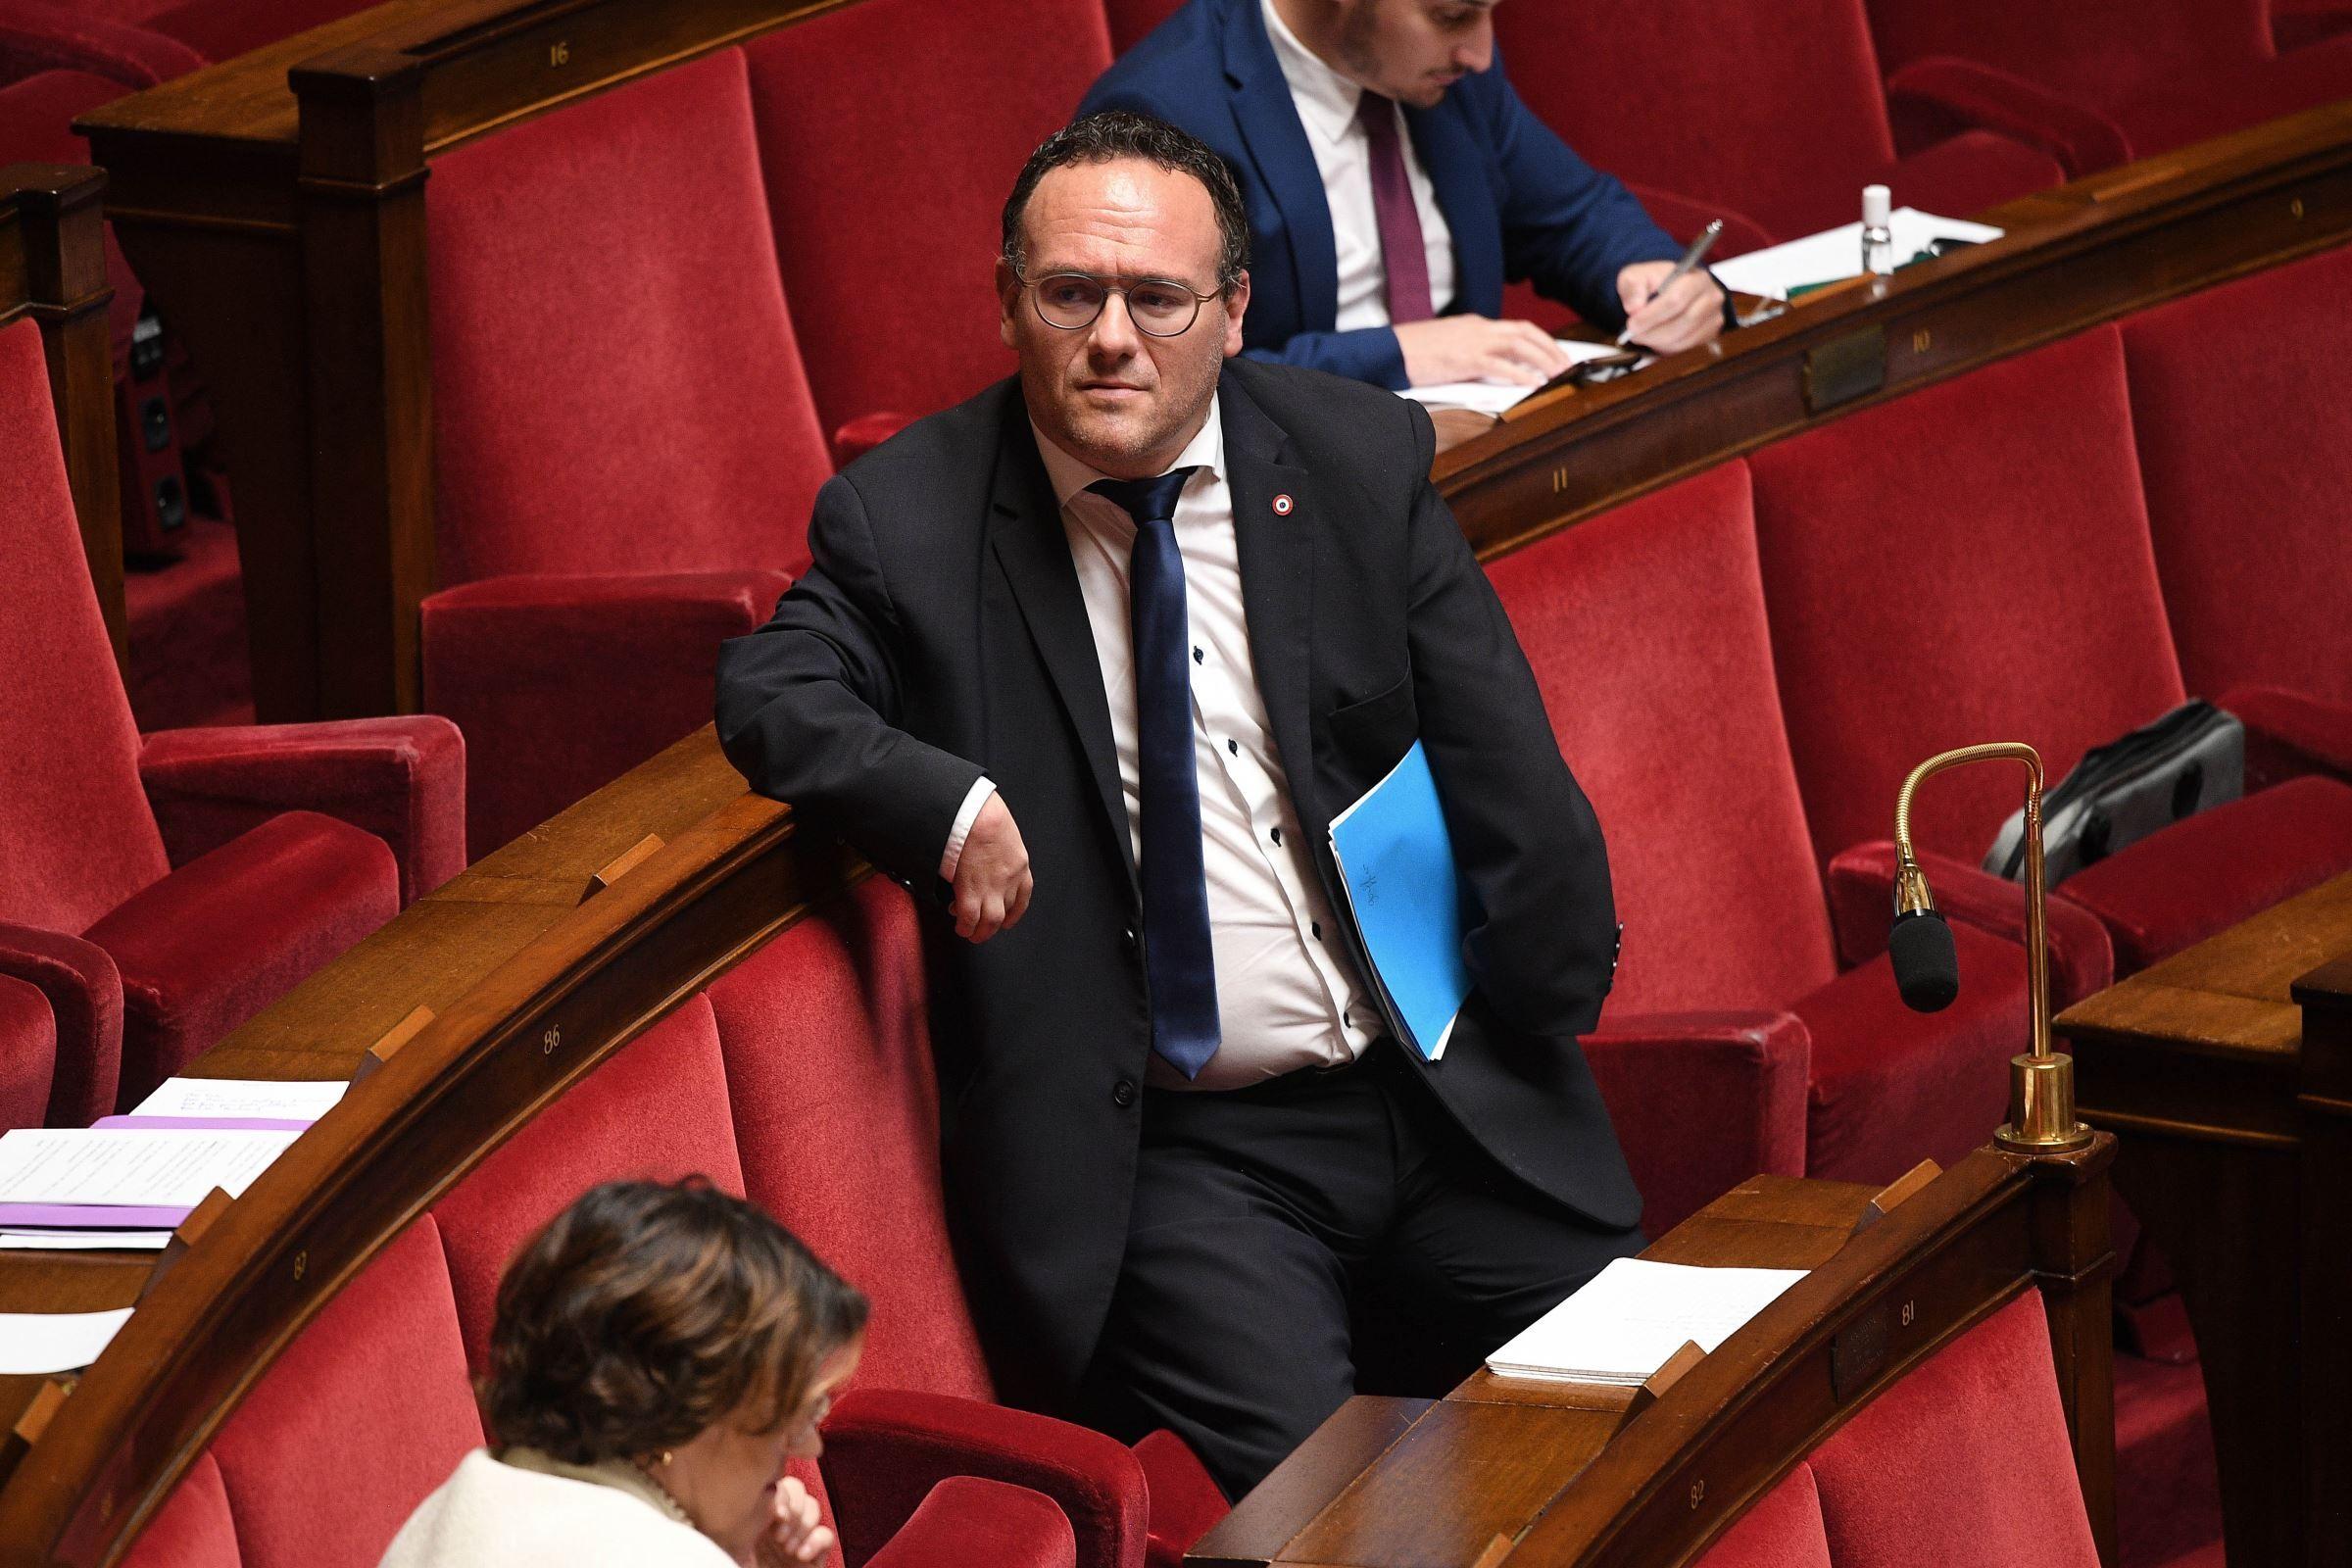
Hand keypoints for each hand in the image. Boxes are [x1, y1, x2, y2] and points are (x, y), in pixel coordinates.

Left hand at [753, 1476, 833, 1564]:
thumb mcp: (739, 1541)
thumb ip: (755, 1513)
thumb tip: (771, 1489)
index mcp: (754, 1514)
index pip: (777, 1484)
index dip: (784, 1495)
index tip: (779, 1515)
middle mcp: (777, 1521)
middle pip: (797, 1489)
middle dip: (795, 1510)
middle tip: (779, 1537)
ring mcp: (797, 1537)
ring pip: (813, 1507)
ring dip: (803, 1526)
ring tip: (787, 1549)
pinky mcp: (815, 1554)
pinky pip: (827, 1534)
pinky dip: (817, 1542)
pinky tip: (801, 1556)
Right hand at [952, 793, 1032, 942]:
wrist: (976, 813)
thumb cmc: (985, 813)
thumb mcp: (1002, 831)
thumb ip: (998, 848)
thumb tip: (984, 855)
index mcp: (1020, 864)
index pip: (1022, 896)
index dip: (1014, 912)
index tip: (1007, 920)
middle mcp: (1010, 880)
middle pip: (1006, 912)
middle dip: (994, 926)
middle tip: (983, 931)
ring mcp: (992, 888)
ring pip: (990, 921)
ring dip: (980, 932)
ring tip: (970, 933)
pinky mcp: (971, 891)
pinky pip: (969, 918)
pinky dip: (965, 926)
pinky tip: (960, 926)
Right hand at [1394, 315, 1575, 386]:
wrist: (1389, 350)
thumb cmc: (1411, 353)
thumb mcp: (1446, 348)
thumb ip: (1469, 354)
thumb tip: (1489, 370)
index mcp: (1474, 325)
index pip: (1516, 328)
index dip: (1541, 341)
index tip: (1556, 355)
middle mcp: (1478, 328)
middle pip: (1525, 332)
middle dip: (1551, 348)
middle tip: (1568, 366)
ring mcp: (1472, 341)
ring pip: (1520, 345)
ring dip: (1543, 360)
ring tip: (1559, 375)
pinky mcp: (1465, 358)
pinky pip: (1500, 365)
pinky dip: (1520, 374)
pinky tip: (1533, 384)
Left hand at [1616, 261, 1725, 354]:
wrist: (1672, 288)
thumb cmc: (1655, 282)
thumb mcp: (1638, 276)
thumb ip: (1633, 286)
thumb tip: (1634, 307)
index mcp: (1695, 277)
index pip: (1676, 299)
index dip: (1652, 315)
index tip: (1632, 324)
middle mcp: (1711, 296)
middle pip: (1683, 320)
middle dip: (1653, 332)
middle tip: (1633, 334)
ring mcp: (1713, 316)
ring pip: (1684, 337)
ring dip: (1657, 341)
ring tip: (1641, 336)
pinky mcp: (1710, 333)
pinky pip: (1686, 347)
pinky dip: (1666, 347)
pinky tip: (1654, 339)